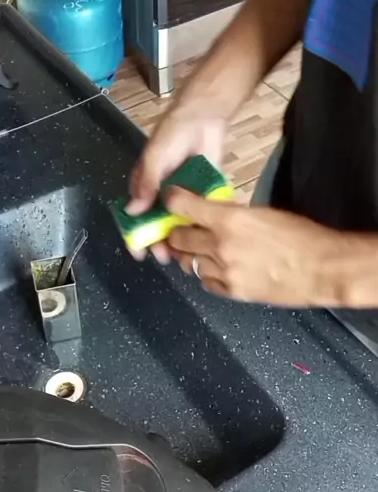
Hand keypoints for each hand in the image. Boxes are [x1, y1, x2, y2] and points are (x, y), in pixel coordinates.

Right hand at [126, 97, 227, 261]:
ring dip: (181, 239)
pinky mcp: (203, 193)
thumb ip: (146, 184)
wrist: (205, 116)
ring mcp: (184, 195)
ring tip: (185, 253)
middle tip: (165, 255)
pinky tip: (203, 239)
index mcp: (146, 186)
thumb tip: (133, 211)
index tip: (138, 253)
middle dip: (159, 242)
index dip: (135, 235)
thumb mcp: (155, 158)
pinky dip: (200, 227)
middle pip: (158, 225)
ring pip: (180, 223)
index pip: (136, 216)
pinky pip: (200, 214)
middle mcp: (163, 194)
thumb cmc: (173, 133)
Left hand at [165, 188, 346, 306]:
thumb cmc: (302, 236)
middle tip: (181, 229)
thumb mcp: (264, 213)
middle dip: (178, 232)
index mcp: (229, 219)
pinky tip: (217, 269)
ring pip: (189, 262)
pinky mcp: (232, 291)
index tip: (169, 200)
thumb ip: (233, 215)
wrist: (321, 268)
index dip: (172, 201)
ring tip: (201, 250)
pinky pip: (205, 282)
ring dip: (192, 255)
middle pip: (179, 238)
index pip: (183, 207)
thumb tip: (214, 215)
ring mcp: (224, 271)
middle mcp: (220, 246)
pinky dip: (207, 274)